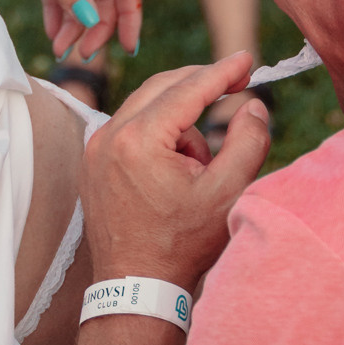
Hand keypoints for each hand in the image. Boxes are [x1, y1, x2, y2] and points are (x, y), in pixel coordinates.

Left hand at [82, 53, 270, 289]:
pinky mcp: (91, 163)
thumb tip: (252, 106)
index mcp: (139, 140)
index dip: (222, 71)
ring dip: (179, 120)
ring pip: (145, 108)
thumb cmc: (182, 245)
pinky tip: (177, 168)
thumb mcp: (228, 193)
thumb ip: (247, 141)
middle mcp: (108, 137)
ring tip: (199, 166)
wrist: (137, 286)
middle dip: (200, 85)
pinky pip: (129, 129)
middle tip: (235, 84)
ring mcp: (94, 150)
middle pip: (161, 87)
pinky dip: (157, 135)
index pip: (187, 89)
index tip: (247, 58)